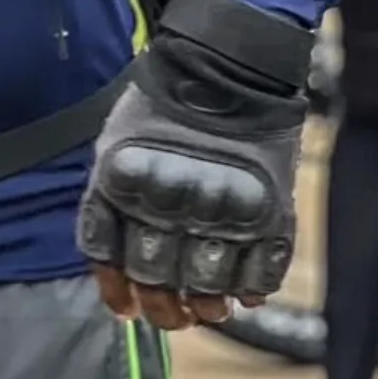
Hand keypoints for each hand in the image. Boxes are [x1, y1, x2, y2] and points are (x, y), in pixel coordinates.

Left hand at [78, 0, 311, 331]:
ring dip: (208, 306)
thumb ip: (110, 203)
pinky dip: (252, 290)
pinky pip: (261, 275)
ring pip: (209, 288)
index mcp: (123, 181)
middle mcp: (168, 202)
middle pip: (157, 280)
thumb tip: (117, 276)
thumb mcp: (115, 144)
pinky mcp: (268, 213)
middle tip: (174, 312)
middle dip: (164, 307)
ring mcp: (219, 210)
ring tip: (208, 306)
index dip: (118, 291)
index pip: (109, 258)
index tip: (127, 308)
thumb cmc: (162, 106)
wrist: (225, 66)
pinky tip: (243, 292)